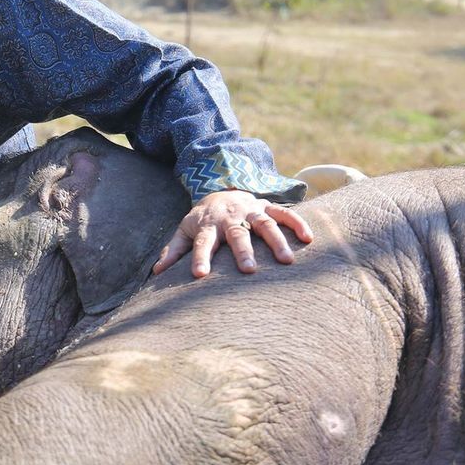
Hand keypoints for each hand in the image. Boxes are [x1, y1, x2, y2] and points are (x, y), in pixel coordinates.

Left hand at [152, 189, 313, 277]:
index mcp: (208, 226)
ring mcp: (251, 210)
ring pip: (265, 224)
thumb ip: (173, 251)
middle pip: (237, 234)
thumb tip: (156, 273)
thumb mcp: (184, 230)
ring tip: (286, 261)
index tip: (199, 275)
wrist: (218, 189)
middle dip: (243, 251)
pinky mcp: (267, 206)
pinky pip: (285, 213)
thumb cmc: (202, 220)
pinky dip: (296, 223)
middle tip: (249, 270)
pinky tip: (308, 238)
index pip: (202, 243)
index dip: (200, 258)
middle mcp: (230, 218)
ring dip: (276, 241)